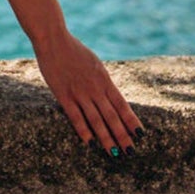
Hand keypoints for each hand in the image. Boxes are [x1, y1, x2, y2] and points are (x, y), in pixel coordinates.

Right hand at [34, 30, 142, 153]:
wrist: (53, 39)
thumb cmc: (74, 50)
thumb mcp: (94, 64)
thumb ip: (103, 81)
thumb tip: (113, 98)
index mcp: (104, 79)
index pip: (122, 104)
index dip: (131, 120)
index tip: (140, 135)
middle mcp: (94, 88)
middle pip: (111, 116)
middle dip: (122, 135)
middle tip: (131, 152)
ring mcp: (79, 92)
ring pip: (96, 120)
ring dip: (106, 138)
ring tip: (114, 154)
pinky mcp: (63, 94)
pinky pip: (75, 115)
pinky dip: (83, 129)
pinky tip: (89, 142)